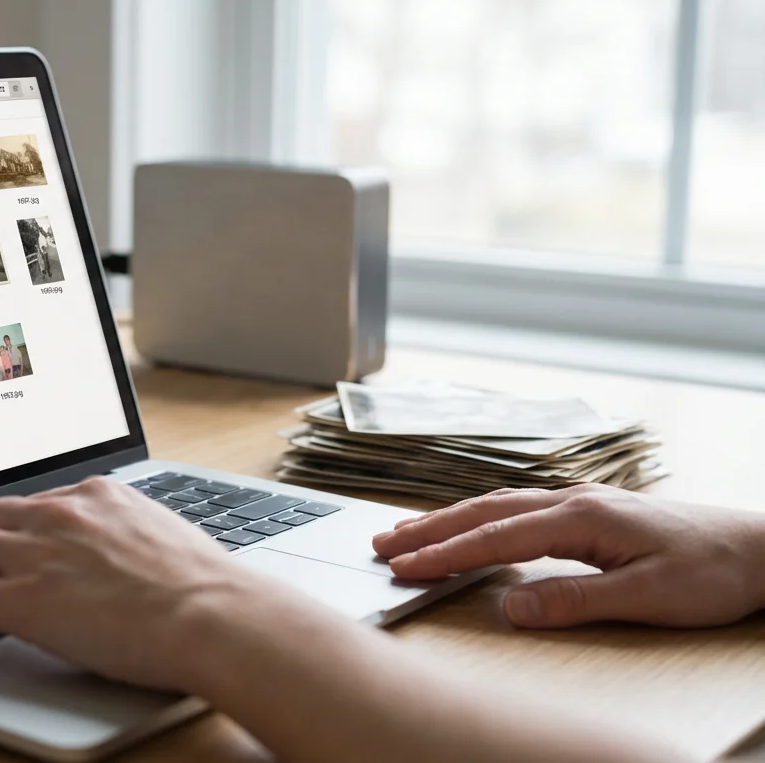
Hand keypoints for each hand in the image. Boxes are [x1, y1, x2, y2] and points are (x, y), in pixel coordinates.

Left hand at [0, 477, 246, 690]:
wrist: (215, 615)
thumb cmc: (207, 592)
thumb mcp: (165, 542)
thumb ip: (131, 539)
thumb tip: (125, 561)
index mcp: (97, 495)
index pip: (30, 504)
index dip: (1, 526)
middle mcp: (60, 512)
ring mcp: (36, 553)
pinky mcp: (20, 598)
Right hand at [372, 484, 764, 627]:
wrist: (761, 546)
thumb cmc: (713, 571)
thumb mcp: (648, 596)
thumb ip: (575, 600)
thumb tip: (511, 605)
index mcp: (581, 517)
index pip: (495, 537)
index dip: (445, 555)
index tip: (403, 568)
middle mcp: (573, 500)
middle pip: (484, 512)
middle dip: (429, 529)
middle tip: (381, 546)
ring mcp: (580, 501)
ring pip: (497, 505)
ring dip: (448, 520)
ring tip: (406, 534)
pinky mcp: (589, 511)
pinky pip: (516, 509)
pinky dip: (479, 517)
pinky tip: (468, 526)